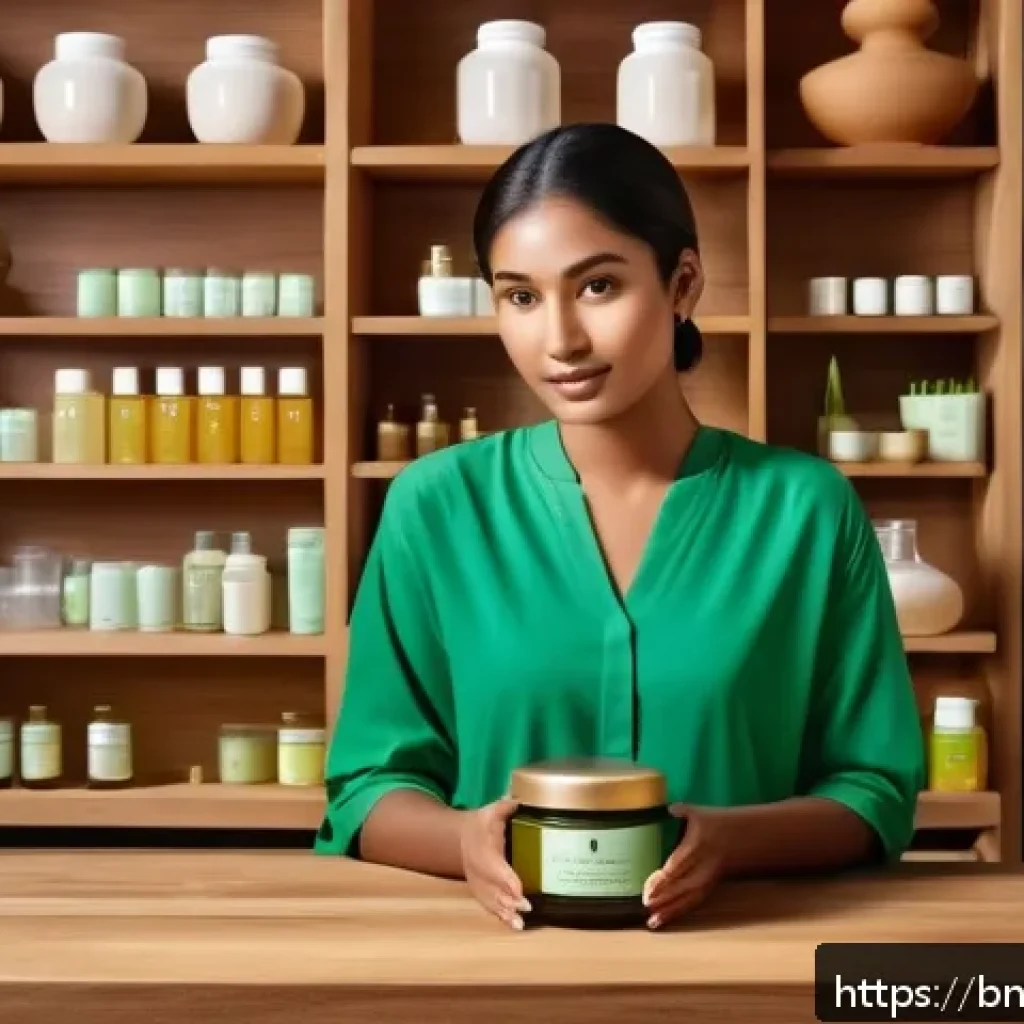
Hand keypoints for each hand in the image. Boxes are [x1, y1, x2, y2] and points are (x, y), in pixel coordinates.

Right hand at [459, 797, 531, 929]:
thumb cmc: (481, 825)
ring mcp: (479, 884)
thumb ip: (506, 807)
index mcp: (484, 851)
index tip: (519, 890)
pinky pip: (490, 907)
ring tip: (521, 924)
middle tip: (527, 907)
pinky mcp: (481, 893)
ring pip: (491, 901)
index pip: (494, 867)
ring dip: (506, 913)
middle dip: (509, 900)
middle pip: (494, 888)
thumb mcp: (491, 811)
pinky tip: (516, 927)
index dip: (506, 879)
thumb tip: (522, 801)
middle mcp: (480, 871)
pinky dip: (501, 918)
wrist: (461, 839)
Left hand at [642, 804, 727, 928]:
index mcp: (697, 846)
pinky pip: (691, 903)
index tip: (649, 886)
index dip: (665, 878)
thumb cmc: (714, 822)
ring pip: (687, 899)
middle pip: (682, 885)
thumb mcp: (698, 812)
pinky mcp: (707, 888)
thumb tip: (667, 809)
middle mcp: (702, 866)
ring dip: (669, 911)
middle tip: (646, 905)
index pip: (678, 865)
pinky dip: (676, 913)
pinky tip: (661, 921)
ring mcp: (706, 880)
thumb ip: (680, 810)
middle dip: (664, 897)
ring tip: (651, 922)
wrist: (743, 837)